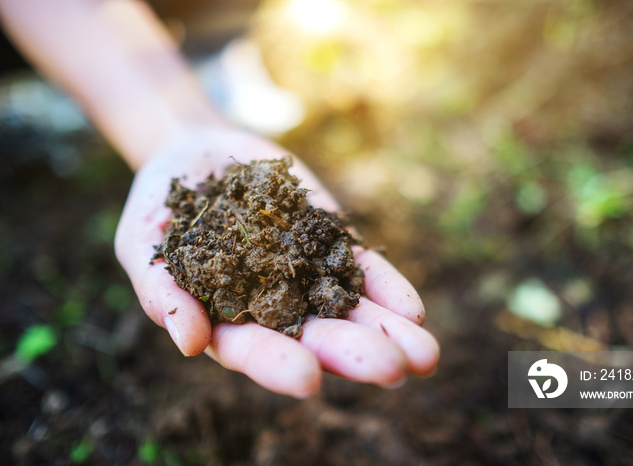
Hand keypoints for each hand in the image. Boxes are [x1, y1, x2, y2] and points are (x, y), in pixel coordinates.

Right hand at [115, 127, 439, 397]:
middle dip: (352, 355)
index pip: (251, 350)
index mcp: (225, 320)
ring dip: (386, 333)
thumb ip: (161, 290)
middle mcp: (271, 308)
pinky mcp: (327, 242)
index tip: (308, 381)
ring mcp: (304, 275)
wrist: (197, 153)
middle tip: (392, 371)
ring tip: (425, 355)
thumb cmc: (158, 205)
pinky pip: (359, 270)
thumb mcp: (143, 241)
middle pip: (313, 338)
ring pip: (347, 311)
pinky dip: (385, 289)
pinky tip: (413, 312)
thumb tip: (188, 342)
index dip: (276, 365)